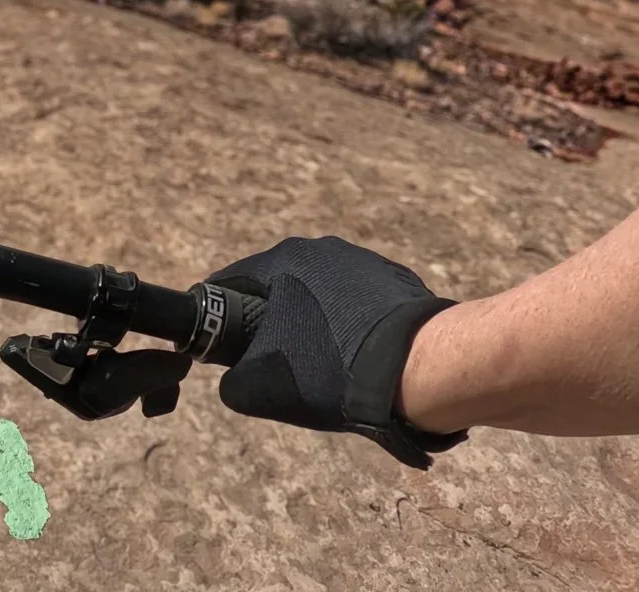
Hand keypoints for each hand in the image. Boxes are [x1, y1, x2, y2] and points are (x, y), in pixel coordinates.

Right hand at [204, 236, 468, 468]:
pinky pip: (359, 301)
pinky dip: (353, 323)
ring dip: (315, 319)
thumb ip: (231, 381)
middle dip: (273, 318)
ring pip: (322, 292)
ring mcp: (365, 260)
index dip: (220, 315)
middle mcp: (322, 248)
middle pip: (279, 285)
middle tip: (277, 359)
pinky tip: (360, 356)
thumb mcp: (258, 389)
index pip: (232, 282)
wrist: (418, 372)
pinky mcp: (400, 279)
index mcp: (283, 258)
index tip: (224, 345)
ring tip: (325, 362)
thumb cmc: (328, 372)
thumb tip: (235, 380)